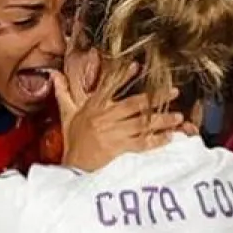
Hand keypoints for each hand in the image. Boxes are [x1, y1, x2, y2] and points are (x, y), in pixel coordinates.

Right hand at [54, 68, 185, 171]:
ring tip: (178, 117)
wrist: (73, 167)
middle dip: (156, 97)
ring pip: (141, 123)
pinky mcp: (118, 149)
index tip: (137, 66)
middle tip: (174, 91)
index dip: (123, 76)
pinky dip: (155, 140)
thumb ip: (64, 93)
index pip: (109, 87)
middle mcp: (105, 117)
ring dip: (161, 120)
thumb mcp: (67, 115)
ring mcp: (112, 133)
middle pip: (134, 104)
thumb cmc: (74, 141)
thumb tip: (54, 75)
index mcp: (94, 107)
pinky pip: (141, 143)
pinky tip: (168, 138)